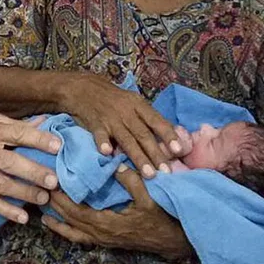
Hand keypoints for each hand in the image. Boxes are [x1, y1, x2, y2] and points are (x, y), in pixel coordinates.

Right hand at [0, 114, 61, 223]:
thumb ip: (18, 125)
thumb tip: (44, 122)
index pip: (18, 134)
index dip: (38, 140)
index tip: (58, 146)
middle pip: (11, 163)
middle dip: (33, 172)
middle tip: (54, 180)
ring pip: (2, 184)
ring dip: (24, 193)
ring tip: (43, 198)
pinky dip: (6, 210)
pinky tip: (22, 217)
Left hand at [41, 164, 193, 259]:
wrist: (173, 240)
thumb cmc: (161, 218)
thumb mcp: (149, 197)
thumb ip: (132, 180)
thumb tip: (115, 163)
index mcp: (108, 224)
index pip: (77, 211)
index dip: (62, 199)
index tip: (51, 183)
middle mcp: (101, 235)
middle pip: (70, 221)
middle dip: (54, 206)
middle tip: (41, 189)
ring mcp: (103, 240)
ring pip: (73, 233)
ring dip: (57, 221)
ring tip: (41, 210)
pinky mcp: (106, 241)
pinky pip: (80, 238)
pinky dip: (66, 231)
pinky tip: (57, 224)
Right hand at [61, 73, 186, 176]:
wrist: (84, 89)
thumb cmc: (114, 100)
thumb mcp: (133, 103)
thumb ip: (148, 119)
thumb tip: (170, 137)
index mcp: (138, 105)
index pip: (156, 121)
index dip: (168, 135)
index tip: (179, 150)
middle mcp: (126, 111)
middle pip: (143, 134)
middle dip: (156, 154)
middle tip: (166, 172)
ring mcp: (111, 118)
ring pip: (127, 139)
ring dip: (138, 157)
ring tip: (148, 174)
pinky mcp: (95, 124)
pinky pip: (100, 135)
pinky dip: (103, 143)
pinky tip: (108, 154)